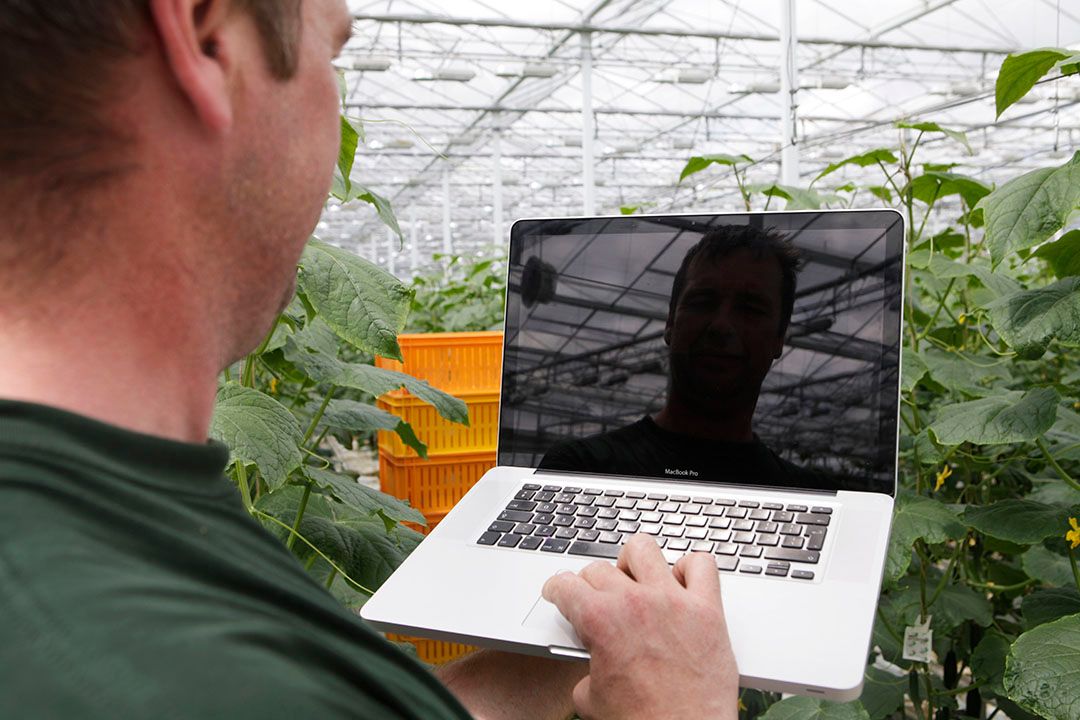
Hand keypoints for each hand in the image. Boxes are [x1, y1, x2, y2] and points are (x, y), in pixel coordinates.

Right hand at [542, 534, 738, 719]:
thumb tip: (594, 666)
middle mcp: (635, 602)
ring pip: (645, 549)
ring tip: (635, 579)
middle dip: (591, 584)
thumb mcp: (592, 699)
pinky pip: (702, 565)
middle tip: (596, 601)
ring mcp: (673, 601)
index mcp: (601, 621)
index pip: (565, 585)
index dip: (557, 590)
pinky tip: (682, 583)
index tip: (560, 592)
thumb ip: (587, 669)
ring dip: (634, 562)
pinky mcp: (707, 610)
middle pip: (600, 568)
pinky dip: (691, 569)